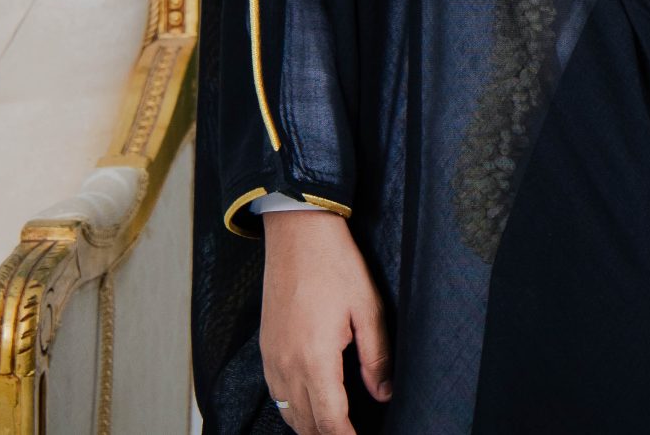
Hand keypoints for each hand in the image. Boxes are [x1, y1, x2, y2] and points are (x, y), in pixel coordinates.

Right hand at [260, 208, 390, 434]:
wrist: (297, 234)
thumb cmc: (335, 265)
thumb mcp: (368, 308)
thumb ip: (376, 357)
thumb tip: (383, 393)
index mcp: (315, 358)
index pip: (330, 420)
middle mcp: (287, 365)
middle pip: (306, 424)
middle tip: (353, 434)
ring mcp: (271, 358)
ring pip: (287, 413)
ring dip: (310, 426)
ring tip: (336, 428)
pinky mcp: (265, 348)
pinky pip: (276, 394)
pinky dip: (292, 409)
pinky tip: (310, 405)